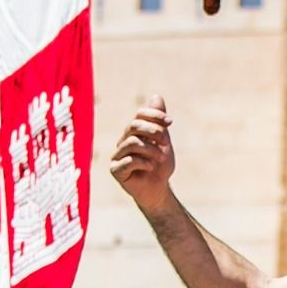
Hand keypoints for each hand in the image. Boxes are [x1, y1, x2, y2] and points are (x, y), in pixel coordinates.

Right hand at [109, 96, 175, 210]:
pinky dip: (144, 162)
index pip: (139, 114)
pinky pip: (128, 160)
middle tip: (167, 142)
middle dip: (154, 131)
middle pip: (133, 125)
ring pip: (132, 142)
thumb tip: (157, 97)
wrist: (158, 190)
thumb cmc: (160, 166)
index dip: (154, 115)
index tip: (170, 122)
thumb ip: (159, 122)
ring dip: (152, 149)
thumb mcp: (163, 142)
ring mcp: (117, 155)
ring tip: (161, 158)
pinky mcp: (116, 170)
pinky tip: (151, 167)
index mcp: (134, 132)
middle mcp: (123, 141)